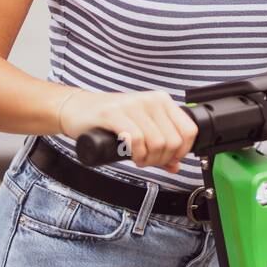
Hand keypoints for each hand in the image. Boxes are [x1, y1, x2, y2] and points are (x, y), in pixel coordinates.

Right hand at [58, 89, 198, 173]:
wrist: (77, 109)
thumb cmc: (110, 120)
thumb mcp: (141, 129)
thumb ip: (159, 146)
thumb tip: (176, 166)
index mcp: (162, 100)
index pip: (189, 130)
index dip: (182, 151)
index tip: (169, 159)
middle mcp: (151, 100)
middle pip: (173, 141)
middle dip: (162, 159)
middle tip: (148, 161)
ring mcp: (133, 105)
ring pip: (157, 142)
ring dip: (148, 159)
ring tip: (138, 159)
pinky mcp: (114, 113)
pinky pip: (136, 139)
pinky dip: (136, 154)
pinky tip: (131, 156)